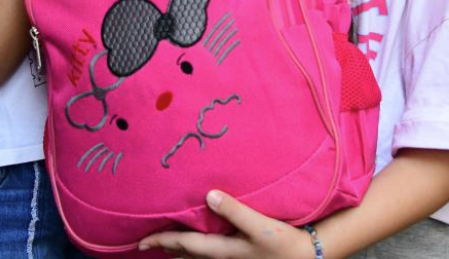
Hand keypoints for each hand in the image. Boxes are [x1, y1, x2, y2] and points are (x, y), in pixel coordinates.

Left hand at [139, 191, 313, 258]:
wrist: (307, 258)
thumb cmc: (285, 243)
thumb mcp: (260, 226)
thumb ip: (235, 211)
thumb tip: (209, 195)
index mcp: (223, 251)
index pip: (185, 244)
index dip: (162, 240)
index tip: (141, 240)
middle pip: (187, 254)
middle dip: (166, 247)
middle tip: (144, 243)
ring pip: (197, 257)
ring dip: (179, 250)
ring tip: (165, 244)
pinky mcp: (240, 258)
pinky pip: (209, 256)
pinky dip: (196, 252)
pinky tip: (197, 247)